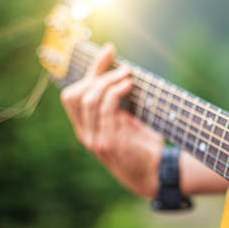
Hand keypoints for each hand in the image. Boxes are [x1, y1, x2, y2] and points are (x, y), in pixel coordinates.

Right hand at [60, 44, 163, 198]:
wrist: (156, 175)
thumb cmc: (144, 147)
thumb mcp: (126, 122)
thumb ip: (117, 105)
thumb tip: (120, 72)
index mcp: (85, 128)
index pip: (73, 95)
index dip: (89, 71)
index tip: (109, 52)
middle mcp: (85, 134)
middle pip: (74, 94)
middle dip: (96, 73)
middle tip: (120, 66)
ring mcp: (94, 140)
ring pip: (88, 99)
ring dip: (108, 81)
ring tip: (127, 75)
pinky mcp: (108, 143)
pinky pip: (105, 109)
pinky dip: (115, 92)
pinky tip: (128, 85)